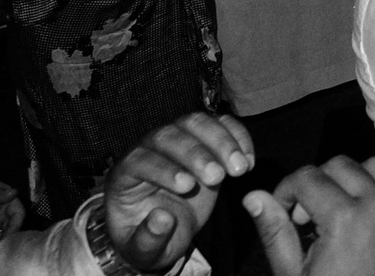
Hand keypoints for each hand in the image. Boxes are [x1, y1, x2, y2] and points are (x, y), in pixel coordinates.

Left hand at [103, 112, 255, 272]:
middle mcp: (149, 150)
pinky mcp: (204, 138)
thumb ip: (148, 239)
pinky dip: (238, 137)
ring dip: (222, 141)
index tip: (187, 187)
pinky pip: (221, 124)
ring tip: (240, 169)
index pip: (140, 160)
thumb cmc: (150, 239)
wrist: (169, 230)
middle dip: (196, 153)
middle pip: (169, 135)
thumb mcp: (144, 251)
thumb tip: (162, 218)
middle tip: (218, 178)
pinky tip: (249, 161)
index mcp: (126, 175)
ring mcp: (178, 140)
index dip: (163, 169)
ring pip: (196, 122)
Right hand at [246, 155, 374, 275]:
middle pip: (340, 165)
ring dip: (352, 179)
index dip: (286, 191)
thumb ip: (276, 232)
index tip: (283, 210)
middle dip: (317, 182)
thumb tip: (254, 197)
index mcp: (345, 218)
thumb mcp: (295, 275)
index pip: (307, 177)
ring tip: (336, 210)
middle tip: (307, 216)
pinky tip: (361, 223)